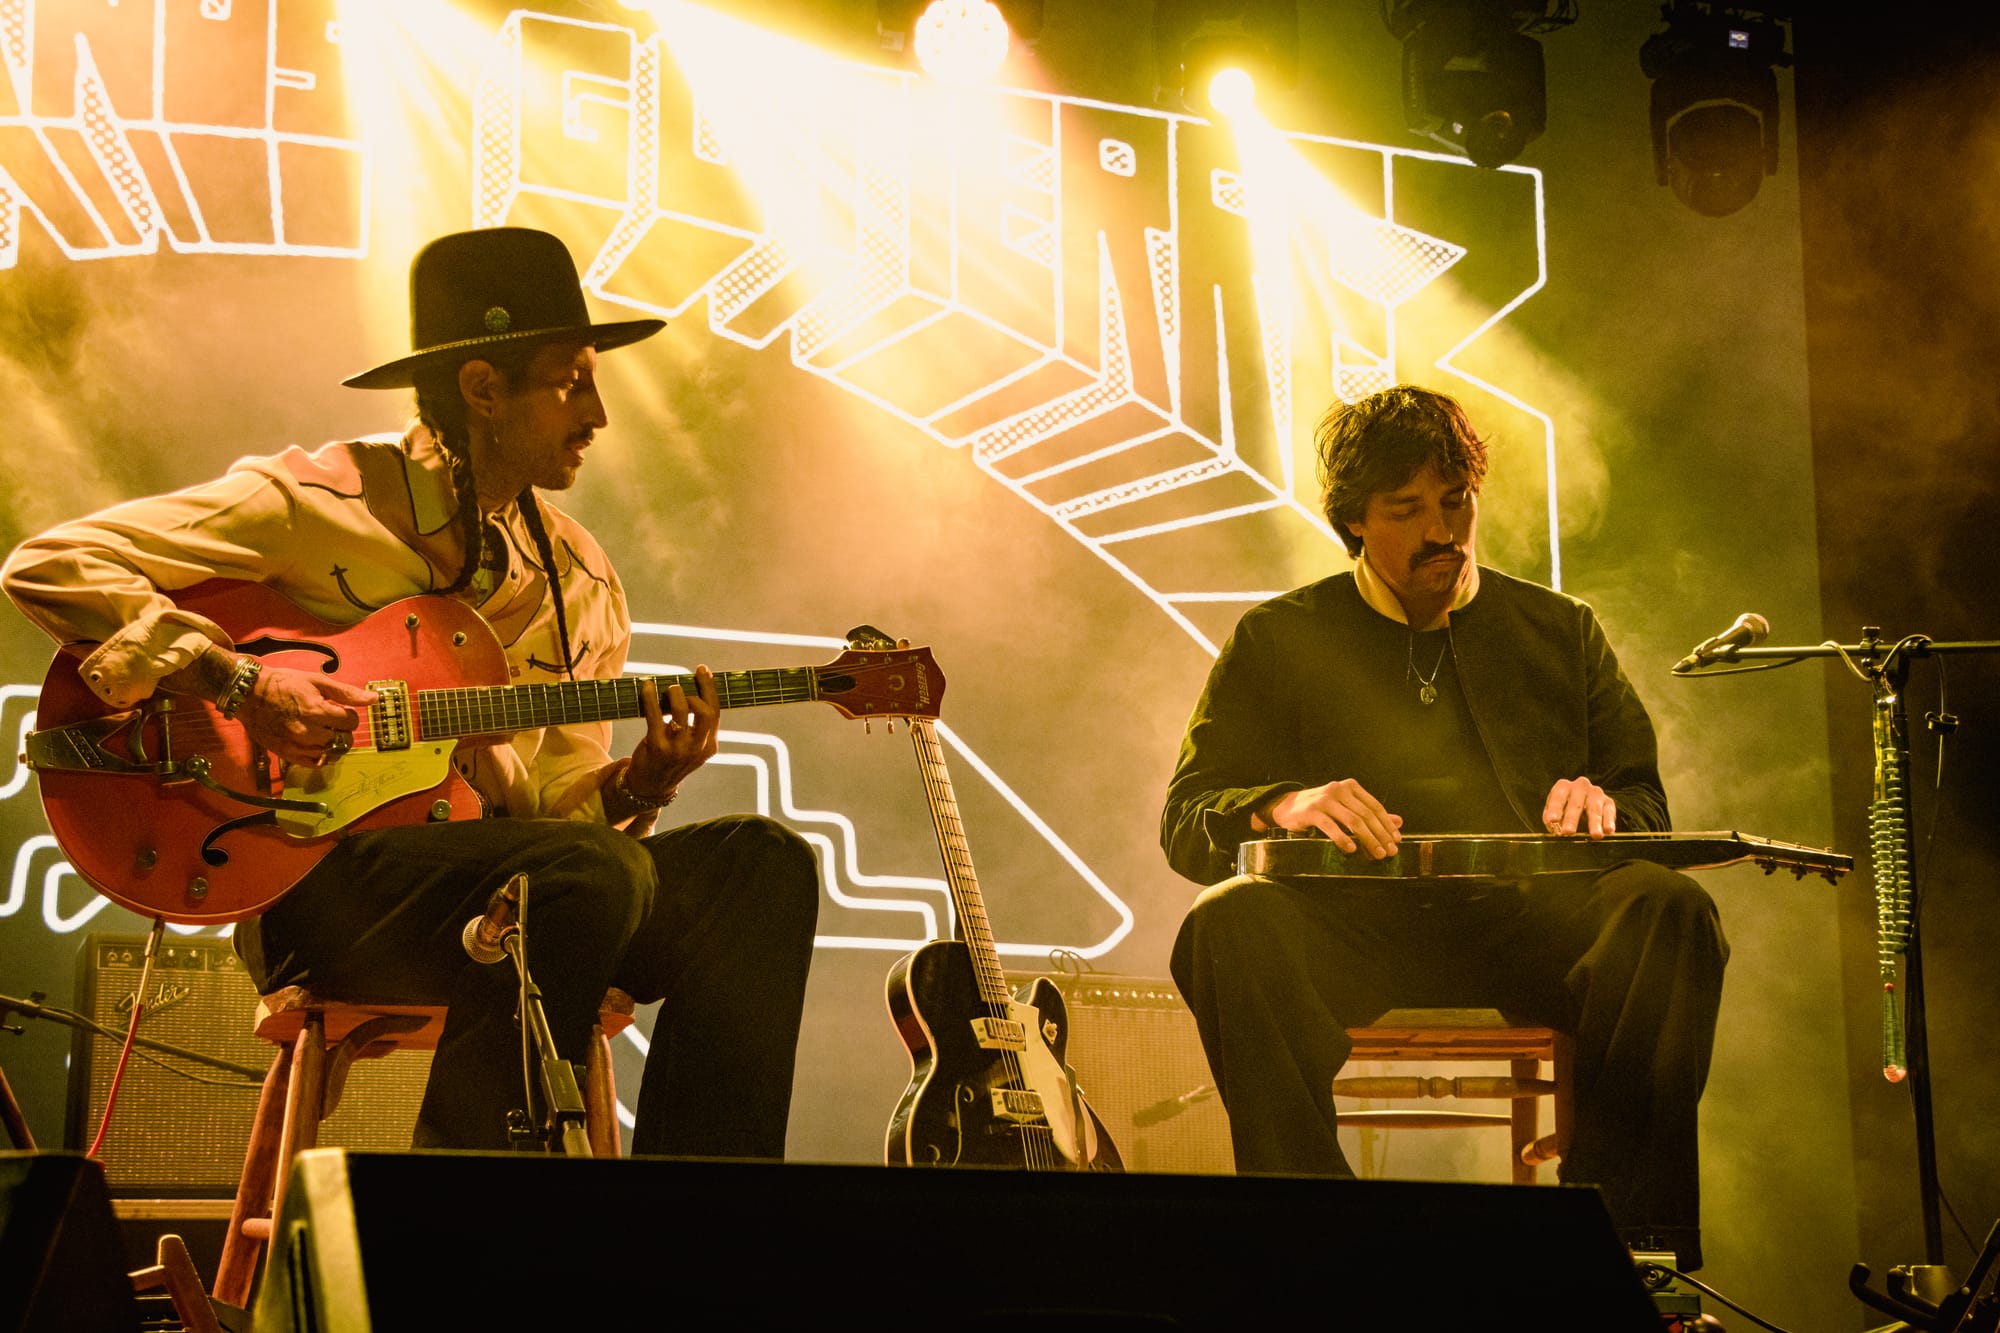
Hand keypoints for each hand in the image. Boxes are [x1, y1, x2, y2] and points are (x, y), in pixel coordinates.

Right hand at [235, 664, 376, 767]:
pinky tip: (317, 744)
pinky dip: (320, 756)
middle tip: (332, 721)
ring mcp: (296, 746)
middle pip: (343, 739)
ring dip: (333, 743)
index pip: (351, 721)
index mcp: (317, 711)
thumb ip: (346, 692)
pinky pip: (314, 764)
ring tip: (323, 731)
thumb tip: (373, 699)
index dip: (349, 714)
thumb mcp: (316, 681)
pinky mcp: (286, 754)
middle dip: (342, 730)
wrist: (248, 693)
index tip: (339, 710)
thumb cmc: (283, 684)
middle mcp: (307, 732)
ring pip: (330, 753)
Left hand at [625, 668, 719, 800]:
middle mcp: (696, 748)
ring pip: (681, 712)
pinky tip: (647, 687)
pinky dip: (650, 698)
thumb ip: (698, 726)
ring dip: (674, 694)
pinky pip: (655, 716)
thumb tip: (692, 688)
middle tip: (681, 684)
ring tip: (668, 689)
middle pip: (705, 712)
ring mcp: (677, 749)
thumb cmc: (671, 760)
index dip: (709, 688)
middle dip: (696, 690)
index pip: (715, 712)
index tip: (701, 670)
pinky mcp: (656, 747)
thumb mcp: (692, 747)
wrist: (650, 787)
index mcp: (709, 747)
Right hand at [1263, 779, 1402, 859]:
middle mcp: (1339, 789)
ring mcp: (1324, 799)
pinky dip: (1342, 839)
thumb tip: (1399, 822)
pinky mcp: (1311, 811)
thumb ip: (1370, 814)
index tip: (1396, 841)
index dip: (1387, 824)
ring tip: (1375, 854)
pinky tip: (1351, 849)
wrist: (1288, 807)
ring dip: (1367, 839)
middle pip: (1366, 815)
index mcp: (1350, 787)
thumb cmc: (1321, 809)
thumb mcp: (1346, 808)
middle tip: (1389, 852)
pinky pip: (1330, 826)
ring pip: (1352, 821)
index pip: (1375, 806)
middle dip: (1380, 835)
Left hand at [1542, 776, 1616, 837]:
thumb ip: (1551, 818)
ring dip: (1594, 822)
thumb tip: (1552, 825)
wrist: (1583, 808)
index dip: (1554, 808)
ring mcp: (1595, 793)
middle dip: (1571, 819)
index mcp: (1563, 787)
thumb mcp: (1555, 812)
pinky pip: (1609, 811)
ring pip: (1594, 808)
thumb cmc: (1564, 811)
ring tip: (1595, 835)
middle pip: (1575, 803)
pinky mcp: (1608, 802)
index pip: (1558, 796)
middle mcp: (1580, 787)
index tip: (1552, 820)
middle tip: (1568, 832)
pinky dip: (1609, 822)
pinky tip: (1608, 831)